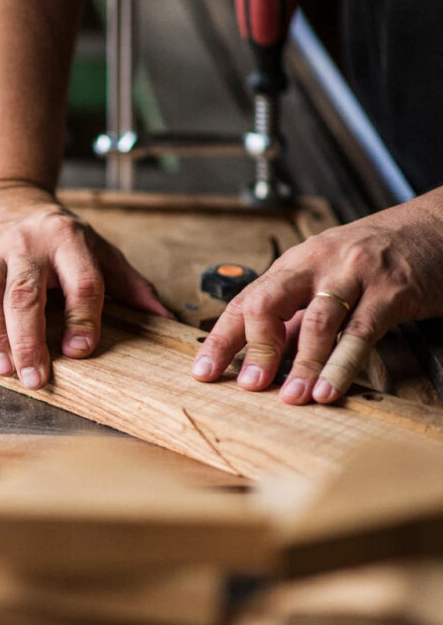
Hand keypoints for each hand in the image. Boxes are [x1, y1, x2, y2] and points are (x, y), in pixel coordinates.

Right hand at [0, 180, 171, 389]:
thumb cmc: (53, 233)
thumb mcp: (95, 247)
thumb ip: (129, 283)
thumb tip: (166, 319)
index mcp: (67, 240)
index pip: (81, 281)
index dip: (83, 318)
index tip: (79, 351)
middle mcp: (26, 245)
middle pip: (26, 295)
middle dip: (30, 340)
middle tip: (37, 379)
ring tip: (5, 371)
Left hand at [192, 191, 442, 403]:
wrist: (432, 227)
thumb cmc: (373, 256)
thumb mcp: (324, 279)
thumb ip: (296, 319)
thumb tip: (264, 358)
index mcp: (293, 264)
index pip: (245, 302)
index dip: (222, 338)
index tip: (204, 370)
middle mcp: (315, 265)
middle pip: (267, 303)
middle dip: (253, 347)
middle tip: (247, 385)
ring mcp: (351, 276)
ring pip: (315, 322)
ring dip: (299, 364)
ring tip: (291, 397)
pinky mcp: (389, 292)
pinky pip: (359, 332)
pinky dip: (341, 364)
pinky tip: (328, 388)